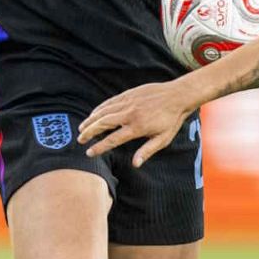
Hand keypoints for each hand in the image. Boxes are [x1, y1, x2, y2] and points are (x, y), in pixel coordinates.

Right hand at [78, 82, 194, 166]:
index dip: (99, 147)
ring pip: (104, 112)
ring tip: (81, 129)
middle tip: (79, 140)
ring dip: (91, 120)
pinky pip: (110, 102)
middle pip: (103, 124)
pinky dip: (99, 108)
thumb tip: (135, 164)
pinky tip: (94, 114)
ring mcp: (128, 102)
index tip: (89, 153)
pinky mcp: (129, 94)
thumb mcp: (163, 139)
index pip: (113, 139)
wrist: (178, 95)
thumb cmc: (172, 120)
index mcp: (137, 127)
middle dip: (89, 132)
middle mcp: (130, 114)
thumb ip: (147, 150)